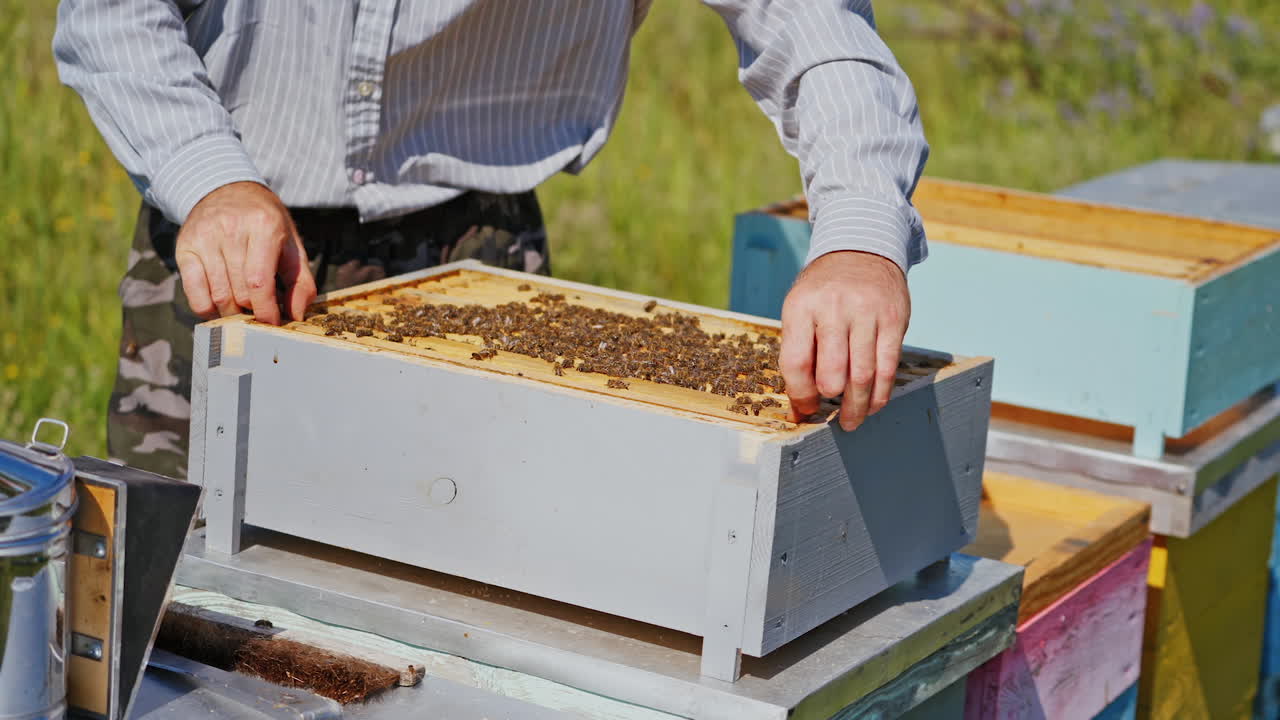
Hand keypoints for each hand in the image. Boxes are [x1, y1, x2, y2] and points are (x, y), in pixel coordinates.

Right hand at [175, 181, 316, 324]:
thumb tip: (297, 316)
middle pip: (239, 292)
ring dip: (232, 313)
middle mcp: (230, 229)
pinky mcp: (185, 247)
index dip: (267, 311)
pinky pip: (194, 292)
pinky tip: (220, 307)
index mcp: (263, 226)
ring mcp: (204, 238)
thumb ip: (301, 281)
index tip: (273, 325)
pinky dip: (208, 309)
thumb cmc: (265, 223)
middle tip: (260, 314)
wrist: (227, 190)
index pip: (259, 283)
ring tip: (244, 310)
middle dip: (252, 312)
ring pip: (218, 295)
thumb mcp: (291, 244)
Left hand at [779, 250, 909, 430]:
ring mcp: (867, 312)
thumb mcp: (800, 308)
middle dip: (830, 400)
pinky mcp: (894, 319)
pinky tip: (874, 405)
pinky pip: (888, 367)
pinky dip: (881, 393)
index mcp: (801, 306)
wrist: (861, 251)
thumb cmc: (824, 291)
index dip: (799, 395)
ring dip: (857, 406)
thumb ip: (799, 351)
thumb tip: (800, 406)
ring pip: (863, 375)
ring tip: (850, 421)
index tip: (804, 411)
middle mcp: (834, 308)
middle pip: (832, 373)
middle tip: (829, 415)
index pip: (796, 363)